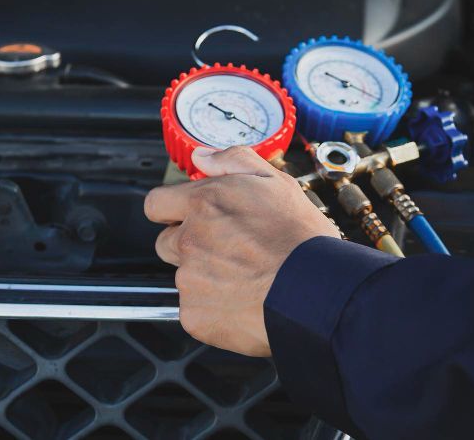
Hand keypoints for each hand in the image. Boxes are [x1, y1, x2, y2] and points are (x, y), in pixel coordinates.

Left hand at [145, 145, 340, 356]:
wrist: (317, 292)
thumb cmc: (302, 240)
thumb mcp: (275, 182)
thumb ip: (232, 161)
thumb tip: (201, 157)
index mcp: (203, 204)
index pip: (156, 204)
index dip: (170, 210)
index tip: (183, 217)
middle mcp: (190, 240)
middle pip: (167, 243)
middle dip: (190, 245)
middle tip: (228, 251)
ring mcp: (189, 280)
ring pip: (185, 278)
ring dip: (205, 278)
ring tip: (245, 277)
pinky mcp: (195, 316)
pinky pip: (195, 311)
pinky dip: (213, 310)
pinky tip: (242, 301)